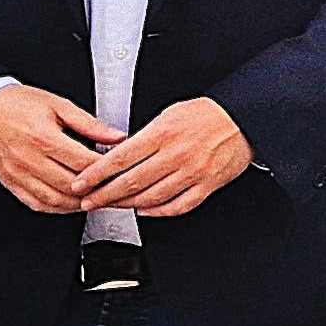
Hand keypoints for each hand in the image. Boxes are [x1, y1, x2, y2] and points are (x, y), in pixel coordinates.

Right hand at [0, 84, 124, 215]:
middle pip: (72, 185)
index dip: (106, 169)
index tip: (119, 168)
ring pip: (56, 200)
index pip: (84, 163)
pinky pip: (38, 204)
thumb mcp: (57, 105)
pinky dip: (58, 208)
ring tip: (95, 196)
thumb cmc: (18, 105)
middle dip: (96, 189)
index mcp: (43, 137)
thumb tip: (117, 137)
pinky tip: (71, 202)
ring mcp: (19, 175)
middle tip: (112, 186)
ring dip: (79, 203)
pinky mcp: (12, 184)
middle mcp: (29, 159)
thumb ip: (90, 124)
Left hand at [70, 97, 254, 217]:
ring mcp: (193, 172)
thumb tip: (119, 154)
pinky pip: (178, 206)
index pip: (120, 157)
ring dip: (127, 205)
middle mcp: (177, 154)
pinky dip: (158, 212)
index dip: (97, 174)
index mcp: (163, 133)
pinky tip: (145, 210)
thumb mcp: (170, 114)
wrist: (243, 119)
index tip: (81, 182)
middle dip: (104, 194)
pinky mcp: (207, 185)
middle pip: (131, 181)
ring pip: (151, 197)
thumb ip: (145, 135)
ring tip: (112, 206)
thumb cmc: (206, 114)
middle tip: (88, 201)